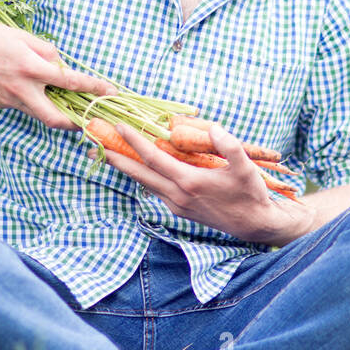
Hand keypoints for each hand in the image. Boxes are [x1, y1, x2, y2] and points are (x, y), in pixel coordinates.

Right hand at [0, 21, 115, 130]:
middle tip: (88, 121)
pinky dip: (31, 101)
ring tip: (63, 103)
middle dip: (75, 124)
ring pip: (38, 114)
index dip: (94, 87)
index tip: (111, 92)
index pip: (70, 82)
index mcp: (31, 68)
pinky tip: (30, 90)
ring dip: (53, 112)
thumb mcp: (21, 35)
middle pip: (55, 119)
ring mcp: (8, 100)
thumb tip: (60, 65)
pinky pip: (21, 106)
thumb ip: (46, 51)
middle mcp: (21, 89)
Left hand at [88, 121, 316, 245]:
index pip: (154, 158)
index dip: (135, 141)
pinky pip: (156, 190)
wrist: (254, 224)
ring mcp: (177, 205)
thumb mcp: (245, 167)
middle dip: (116, 158)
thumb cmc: (251, 193)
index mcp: (189, 182)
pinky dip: (144, 177)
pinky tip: (140, 169)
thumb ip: (229, 146)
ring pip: (145, 184)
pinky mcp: (180, 210)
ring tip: (109, 155)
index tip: (120, 125)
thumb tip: (214, 128)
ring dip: (126, 169)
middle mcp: (177, 195)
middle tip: (94, 144)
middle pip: (139, 174)